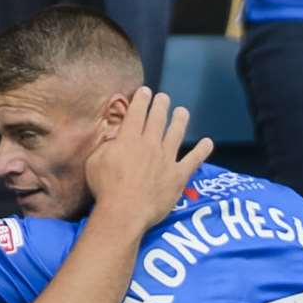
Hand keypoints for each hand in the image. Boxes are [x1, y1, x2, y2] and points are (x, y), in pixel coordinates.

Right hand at [85, 87, 213, 232]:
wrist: (125, 211)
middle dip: (161, 105)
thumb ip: (107, 146)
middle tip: (163, 97)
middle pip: (158, 119)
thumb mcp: (95, 162)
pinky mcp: (178, 176)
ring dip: (180, 120)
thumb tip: (115, 137)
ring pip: (176, 133)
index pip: (137, 113)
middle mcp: (150, 144)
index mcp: (129, 139)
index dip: (141, 100)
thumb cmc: (105, 189)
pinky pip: (193, 160)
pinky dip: (202, 151)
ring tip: (182, 112)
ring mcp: (166, 159)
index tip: (145, 91)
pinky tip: (207, 143)